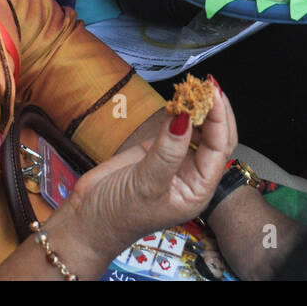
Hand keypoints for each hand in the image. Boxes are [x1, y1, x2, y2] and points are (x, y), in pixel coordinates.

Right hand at [68, 85, 236, 253]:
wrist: (87, 221)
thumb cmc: (118, 214)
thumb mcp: (146, 184)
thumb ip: (168, 151)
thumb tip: (186, 116)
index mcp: (199, 190)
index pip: (219, 149)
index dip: (219, 119)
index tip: (211, 93)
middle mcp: (192, 175)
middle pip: (216, 137)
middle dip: (214, 111)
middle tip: (206, 84)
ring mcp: (174, 161)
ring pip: (198, 130)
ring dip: (198, 109)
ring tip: (192, 87)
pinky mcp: (156, 150)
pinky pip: (174, 127)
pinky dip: (178, 112)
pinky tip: (176, 99)